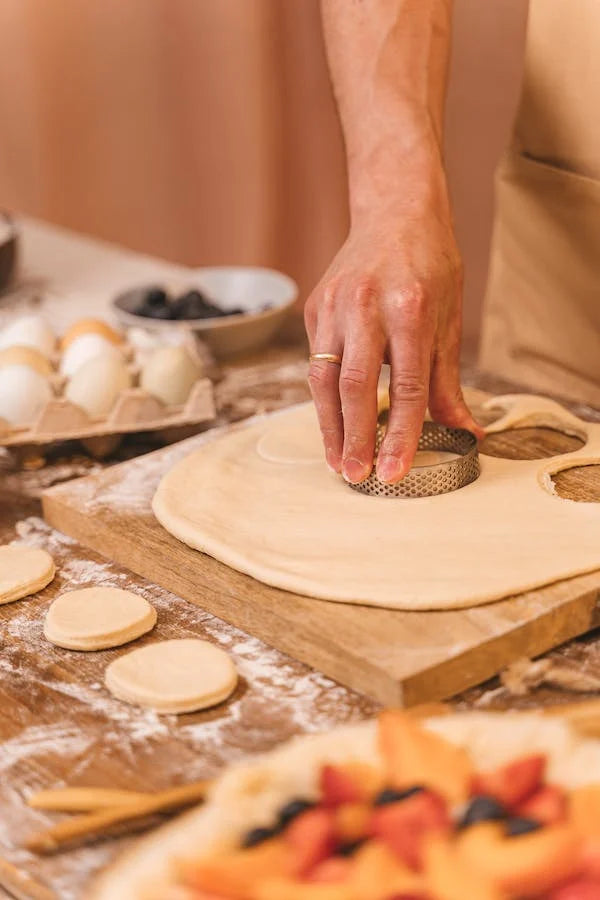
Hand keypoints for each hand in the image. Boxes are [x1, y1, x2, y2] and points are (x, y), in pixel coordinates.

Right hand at [305, 181, 481, 484]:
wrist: (393, 209)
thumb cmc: (429, 262)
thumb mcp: (450, 316)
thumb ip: (448, 380)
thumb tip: (464, 431)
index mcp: (411, 307)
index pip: (405, 385)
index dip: (399, 434)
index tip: (394, 470)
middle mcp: (366, 305)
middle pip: (354, 386)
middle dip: (354, 438)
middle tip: (358, 476)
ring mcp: (334, 305)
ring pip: (323, 379)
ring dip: (330, 427)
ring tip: (339, 462)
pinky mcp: (315, 307)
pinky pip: (316, 362)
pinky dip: (324, 398)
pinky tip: (333, 424)